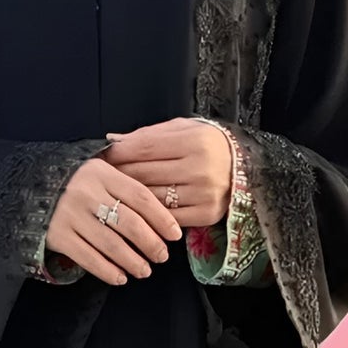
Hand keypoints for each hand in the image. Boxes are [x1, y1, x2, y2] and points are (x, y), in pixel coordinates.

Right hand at [44, 155, 183, 285]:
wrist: (28, 186)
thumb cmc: (74, 182)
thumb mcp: (98, 171)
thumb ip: (123, 183)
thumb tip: (162, 209)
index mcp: (102, 172)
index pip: (140, 196)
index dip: (161, 218)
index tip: (174, 234)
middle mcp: (86, 193)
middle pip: (129, 223)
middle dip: (151, 243)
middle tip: (162, 256)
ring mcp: (70, 215)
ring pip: (111, 244)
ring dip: (132, 261)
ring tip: (145, 271)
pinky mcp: (58, 236)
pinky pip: (88, 258)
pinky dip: (107, 271)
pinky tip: (120, 277)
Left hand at [103, 117, 233, 228]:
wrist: (244, 168)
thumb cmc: (207, 145)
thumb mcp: (183, 130)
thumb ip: (148, 134)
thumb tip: (112, 140)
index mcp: (194, 140)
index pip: (145, 147)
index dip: (120, 153)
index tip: (103, 156)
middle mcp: (200, 168)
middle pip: (145, 174)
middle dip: (120, 175)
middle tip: (104, 177)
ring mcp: (204, 194)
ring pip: (153, 199)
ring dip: (131, 198)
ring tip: (118, 193)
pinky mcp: (206, 214)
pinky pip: (168, 217)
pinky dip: (151, 214)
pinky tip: (140, 211)